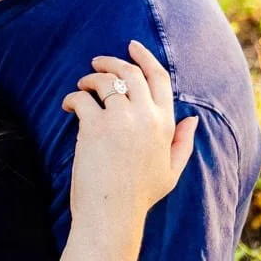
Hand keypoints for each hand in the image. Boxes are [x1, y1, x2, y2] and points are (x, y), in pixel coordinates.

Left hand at [62, 40, 197, 230]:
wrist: (112, 215)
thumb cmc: (139, 196)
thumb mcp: (171, 171)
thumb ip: (183, 143)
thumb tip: (193, 119)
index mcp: (166, 124)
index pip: (159, 78)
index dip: (144, 57)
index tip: (131, 46)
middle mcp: (146, 117)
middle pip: (130, 73)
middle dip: (111, 62)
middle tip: (96, 63)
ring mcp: (121, 120)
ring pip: (105, 81)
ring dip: (89, 79)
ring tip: (81, 87)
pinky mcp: (95, 126)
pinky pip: (82, 98)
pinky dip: (72, 98)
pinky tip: (68, 106)